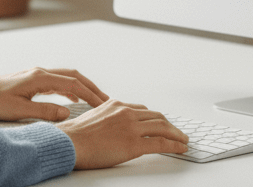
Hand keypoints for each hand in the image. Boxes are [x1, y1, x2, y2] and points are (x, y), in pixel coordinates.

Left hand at [0, 67, 108, 121]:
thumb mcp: (19, 111)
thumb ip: (45, 112)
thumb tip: (67, 113)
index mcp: (39, 77)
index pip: (73, 84)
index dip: (90, 94)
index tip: (104, 103)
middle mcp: (40, 72)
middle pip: (74, 76)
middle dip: (92, 87)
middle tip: (107, 100)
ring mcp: (37, 74)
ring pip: (67, 77)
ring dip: (83, 87)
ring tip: (96, 100)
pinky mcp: (33, 79)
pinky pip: (58, 81)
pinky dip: (71, 88)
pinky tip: (74, 99)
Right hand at [56, 100, 188, 169]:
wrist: (69, 142)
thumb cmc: (75, 135)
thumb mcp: (93, 117)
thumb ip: (108, 118)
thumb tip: (113, 128)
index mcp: (116, 105)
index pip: (143, 110)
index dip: (154, 118)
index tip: (161, 124)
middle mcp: (126, 112)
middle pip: (156, 116)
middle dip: (169, 125)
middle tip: (177, 132)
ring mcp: (131, 127)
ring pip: (163, 127)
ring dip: (176, 134)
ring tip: (183, 140)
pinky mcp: (134, 144)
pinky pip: (161, 143)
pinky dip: (175, 145)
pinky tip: (181, 148)